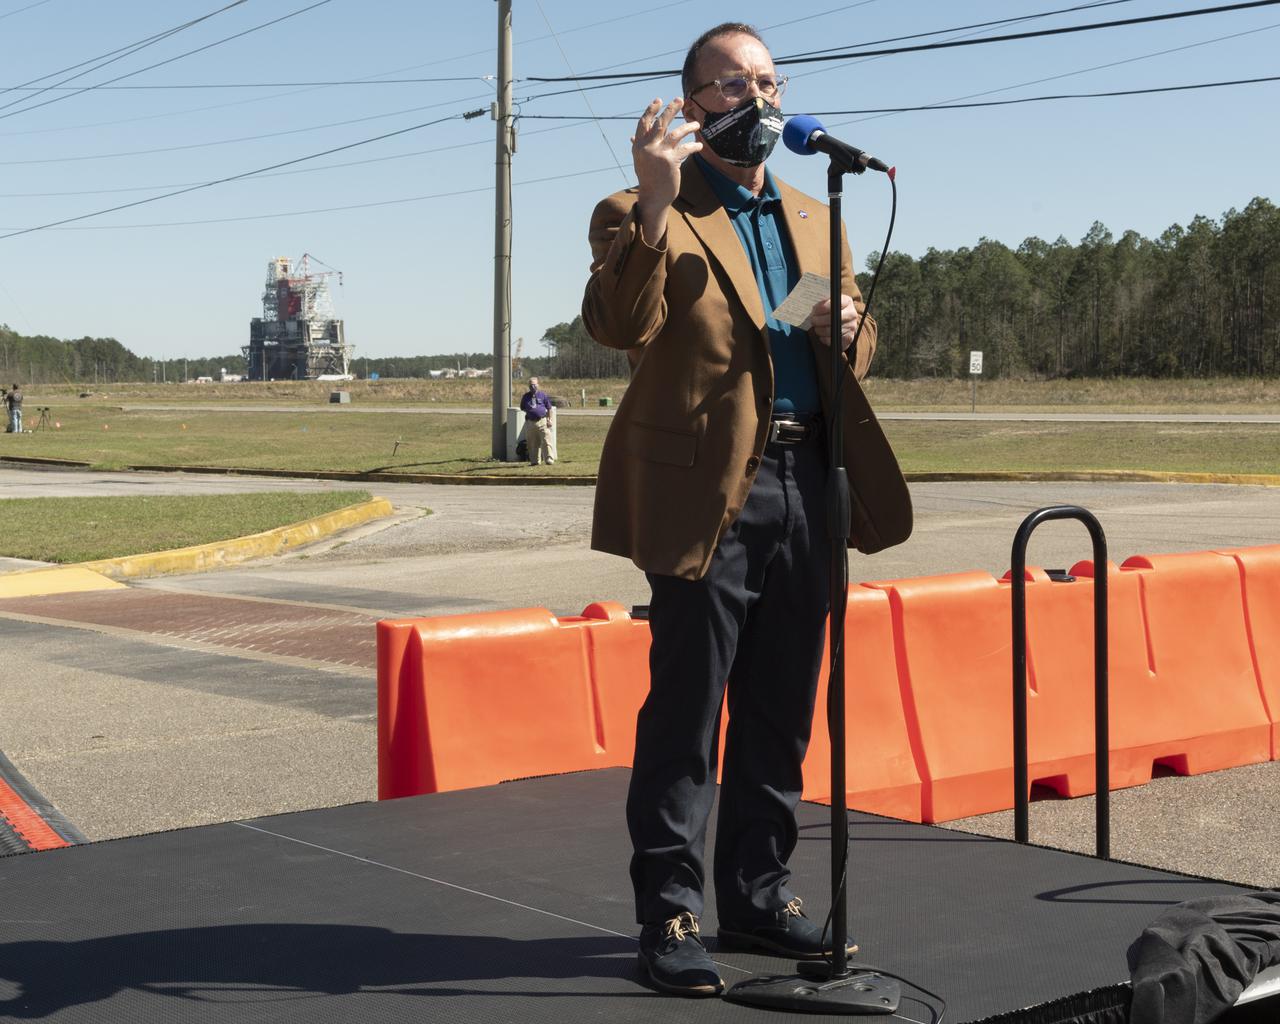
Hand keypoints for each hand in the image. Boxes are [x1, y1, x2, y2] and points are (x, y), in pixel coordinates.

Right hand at [631, 98, 700, 243]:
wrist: (653, 198)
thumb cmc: (648, 178)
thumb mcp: (640, 161)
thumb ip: (638, 146)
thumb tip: (632, 136)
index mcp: (638, 146)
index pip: (643, 123)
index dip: (651, 110)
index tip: (659, 100)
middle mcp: (647, 148)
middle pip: (660, 123)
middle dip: (671, 109)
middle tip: (680, 99)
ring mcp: (659, 154)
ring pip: (675, 133)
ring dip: (688, 127)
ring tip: (697, 125)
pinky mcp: (671, 161)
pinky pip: (685, 149)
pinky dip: (694, 146)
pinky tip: (699, 146)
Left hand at [809, 295, 861, 350]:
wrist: (844, 321)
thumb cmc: (832, 310)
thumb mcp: (829, 302)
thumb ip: (823, 302)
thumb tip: (815, 308)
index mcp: (847, 301)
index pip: (832, 304)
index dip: (820, 308)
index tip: (814, 311)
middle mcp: (852, 314)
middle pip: (831, 319)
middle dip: (818, 320)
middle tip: (813, 320)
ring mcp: (852, 326)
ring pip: (830, 331)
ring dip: (820, 330)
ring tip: (817, 327)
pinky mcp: (849, 338)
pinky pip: (833, 340)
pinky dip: (825, 339)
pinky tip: (823, 335)